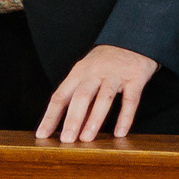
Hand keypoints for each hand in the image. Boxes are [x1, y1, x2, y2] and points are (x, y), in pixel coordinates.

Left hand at [36, 44, 160, 142]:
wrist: (134, 38)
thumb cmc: (106, 62)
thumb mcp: (88, 73)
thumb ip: (80, 97)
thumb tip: (70, 127)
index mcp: (79, 72)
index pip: (60, 96)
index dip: (50, 116)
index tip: (42, 135)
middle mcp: (95, 73)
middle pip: (81, 96)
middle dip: (72, 119)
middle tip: (66, 140)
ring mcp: (116, 75)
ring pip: (104, 97)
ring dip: (94, 119)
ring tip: (87, 138)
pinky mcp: (135, 77)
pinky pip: (130, 99)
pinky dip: (125, 117)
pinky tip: (119, 133)